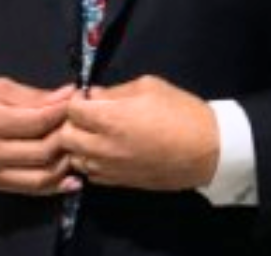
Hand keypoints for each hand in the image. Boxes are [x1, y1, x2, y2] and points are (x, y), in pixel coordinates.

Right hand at [0, 77, 79, 195]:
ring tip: (77, 145)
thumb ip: (33, 96)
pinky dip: (54, 185)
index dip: (61, 110)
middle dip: (66, 136)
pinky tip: (70, 176)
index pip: (36, 121)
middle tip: (80, 122)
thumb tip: (67, 95)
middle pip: (41, 151)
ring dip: (64, 163)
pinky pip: (31, 189)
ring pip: (39, 177)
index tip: (77, 98)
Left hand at [62, 75, 218, 190]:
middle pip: (65, 137)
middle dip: (70, 122)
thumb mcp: (148, 87)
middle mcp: (104, 147)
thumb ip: (115, 91)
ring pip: (75, 158)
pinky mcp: (119, 183)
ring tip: (95, 132)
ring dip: (78, 144)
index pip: (72, 110)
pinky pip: (91, 174)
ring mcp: (110, 168)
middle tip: (87, 113)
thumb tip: (94, 95)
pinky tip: (105, 149)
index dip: (75, 99)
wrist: (205, 150)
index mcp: (111, 119)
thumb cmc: (179, 111)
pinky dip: (91, 161)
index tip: (86, 95)